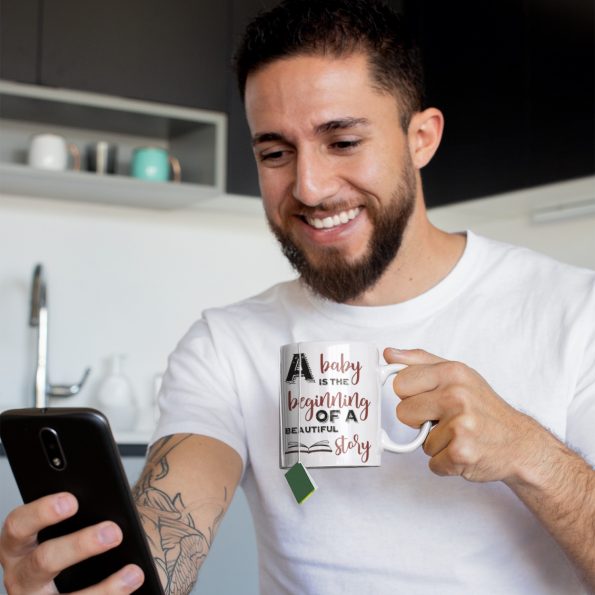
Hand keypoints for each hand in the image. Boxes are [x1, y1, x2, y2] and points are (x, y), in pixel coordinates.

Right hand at [0, 493, 143, 593]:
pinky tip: (132, 585)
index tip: (72, 501)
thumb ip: (84, 514)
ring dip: (103, 589)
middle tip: (114, 531)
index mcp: (19, 543)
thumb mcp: (75, 523)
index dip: (41, 512)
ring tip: (134, 574)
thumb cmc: (80, 536)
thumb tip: (112, 508)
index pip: (18, 525)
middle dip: (80, 546)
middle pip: (43, 561)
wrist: (90, 566)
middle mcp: (21, 574)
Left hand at [384, 348, 548, 483]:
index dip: (410, 395)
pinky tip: (464, 451)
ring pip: (419, 441)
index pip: (400, 383)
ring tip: (459, 435)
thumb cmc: (484, 407)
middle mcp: (456, 395)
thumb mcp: (456, 374)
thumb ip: (419, 361)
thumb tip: (389, 353)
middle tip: (443, 419)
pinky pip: (432, 463)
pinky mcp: (461, 453)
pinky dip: (446, 463)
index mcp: (451, 372)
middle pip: (403, 412)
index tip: (428, 399)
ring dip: (436, 443)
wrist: (520, 443)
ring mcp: (460, 425)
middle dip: (418, 420)